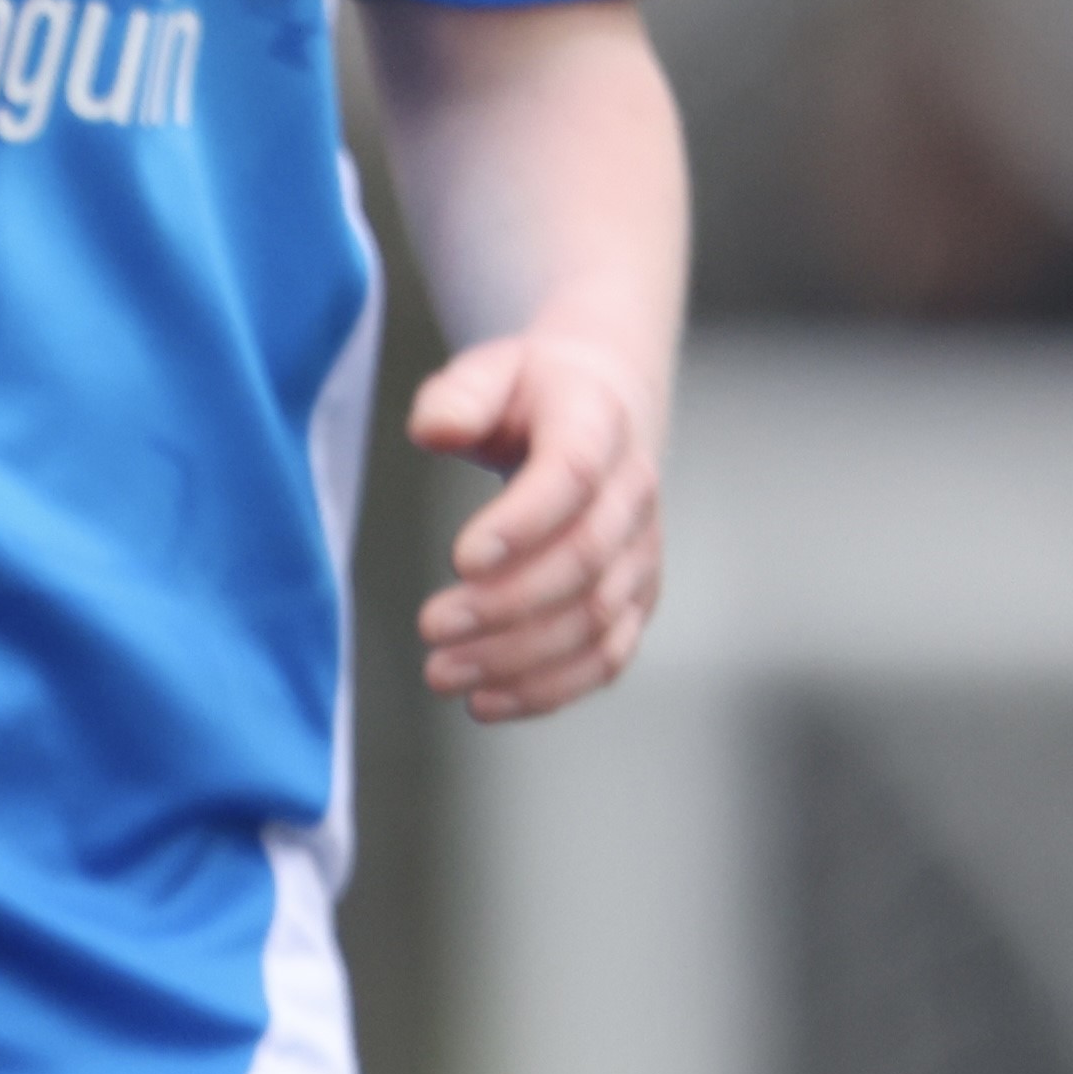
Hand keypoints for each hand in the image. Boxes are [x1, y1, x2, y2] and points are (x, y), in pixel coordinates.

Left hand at [406, 332, 664, 720]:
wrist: (606, 404)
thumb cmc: (532, 391)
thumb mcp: (488, 370)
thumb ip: (457, 396)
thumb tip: (435, 430)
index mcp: (597, 426)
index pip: (572, 477)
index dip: (522, 522)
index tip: (460, 558)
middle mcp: (632, 495)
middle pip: (583, 562)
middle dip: (507, 604)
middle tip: (432, 626)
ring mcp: (640, 552)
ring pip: (596, 620)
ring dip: (521, 658)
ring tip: (444, 673)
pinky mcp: (635, 597)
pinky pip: (608, 656)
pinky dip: (552, 688)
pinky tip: (488, 703)